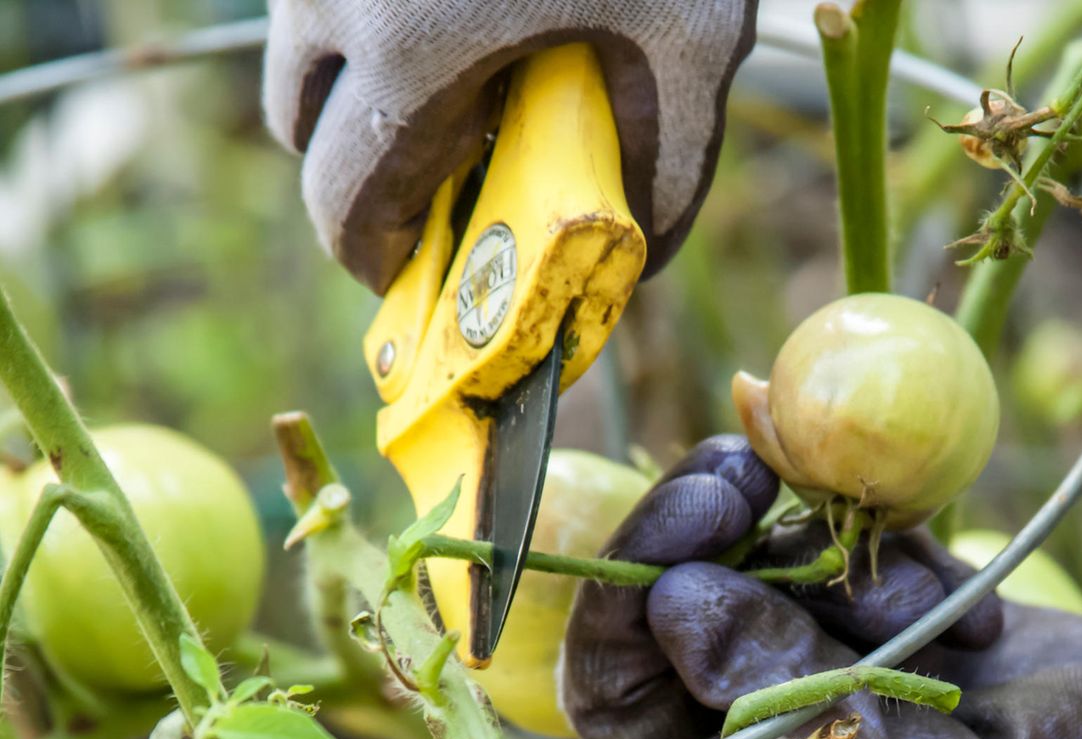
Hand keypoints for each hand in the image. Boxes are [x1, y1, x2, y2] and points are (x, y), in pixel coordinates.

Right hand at [263, 1, 756, 292]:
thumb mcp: (692, 38)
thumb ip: (668, 167)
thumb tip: (640, 262)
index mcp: (407, 51)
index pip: (345, 206)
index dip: (378, 262)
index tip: (418, 278)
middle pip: (305, 137)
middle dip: (367, 180)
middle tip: (447, 183)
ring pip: (299, 55)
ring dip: (357, 97)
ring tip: (460, 87)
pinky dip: (364, 28)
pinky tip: (457, 13)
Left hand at [562, 436, 1081, 738]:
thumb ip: (787, 692)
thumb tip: (673, 601)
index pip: (616, 690)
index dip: (632, 585)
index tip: (702, 509)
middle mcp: (764, 722)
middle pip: (675, 599)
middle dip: (711, 525)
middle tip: (749, 465)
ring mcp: (826, 659)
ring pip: (762, 558)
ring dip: (834, 550)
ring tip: (939, 612)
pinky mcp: (886, 615)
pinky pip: (846, 541)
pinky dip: (895, 545)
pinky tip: (970, 607)